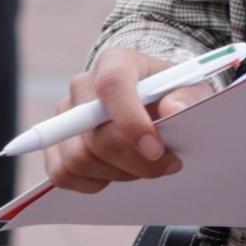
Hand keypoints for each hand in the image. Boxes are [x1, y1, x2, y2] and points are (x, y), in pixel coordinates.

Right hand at [36, 44, 216, 196]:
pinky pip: (61, 173)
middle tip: (167, 165)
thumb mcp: (190, 88)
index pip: (112, 86)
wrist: (153, 100)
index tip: (155, 149)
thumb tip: (175, 109)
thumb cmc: (171, 93)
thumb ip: (187, 97)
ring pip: (78, 159)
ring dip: (118, 172)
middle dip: (136, 161)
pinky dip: (93, 182)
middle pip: (97, 136)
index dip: (131, 121)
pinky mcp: (54, 142)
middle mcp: (82, 86)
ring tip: (144, 165)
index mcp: (116, 62)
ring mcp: (63, 115)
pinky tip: (118, 173)